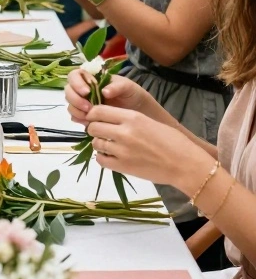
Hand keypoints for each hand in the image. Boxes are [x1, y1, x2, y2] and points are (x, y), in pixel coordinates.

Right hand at [65, 70, 152, 125]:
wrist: (138, 111)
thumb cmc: (132, 94)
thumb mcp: (127, 86)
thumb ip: (116, 86)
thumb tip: (103, 92)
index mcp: (92, 78)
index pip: (75, 75)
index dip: (77, 83)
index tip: (86, 92)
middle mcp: (84, 89)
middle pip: (69, 91)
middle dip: (76, 100)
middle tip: (89, 108)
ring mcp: (84, 103)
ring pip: (70, 105)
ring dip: (77, 111)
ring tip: (90, 117)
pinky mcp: (86, 116)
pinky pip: (75, 117)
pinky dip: (79, 120)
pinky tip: (89, 123)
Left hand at [85, 105, 207, 188]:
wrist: (185, 165)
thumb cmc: (173, 141)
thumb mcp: (149, 121)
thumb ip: (128, 119)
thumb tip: (109, 119)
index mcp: (132, 117)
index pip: (98, 111)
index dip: (94, 114)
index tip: (96, 117)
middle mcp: (124, 132)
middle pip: (93, 127)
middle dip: (94, 128)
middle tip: (102, 132)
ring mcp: (122, 151)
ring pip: (96, 143)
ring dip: (99, 143)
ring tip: (109, 145)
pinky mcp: (122, 167)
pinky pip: (101, 160)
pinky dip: (103, 157)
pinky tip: (111, 156)